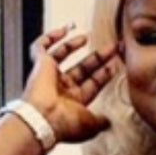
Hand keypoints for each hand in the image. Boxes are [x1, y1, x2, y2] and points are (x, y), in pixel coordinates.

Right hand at [23, 25, 119, 142]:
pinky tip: (64, 30)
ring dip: (74, 45)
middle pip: (82, 68)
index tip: (115, 64)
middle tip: (113, 47)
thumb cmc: (66, 124)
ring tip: (87, 37)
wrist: (43, 119)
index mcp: (74, 101)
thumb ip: (101, 121)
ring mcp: (50, 76)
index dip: (104, 74)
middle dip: (98, 57)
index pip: (92, 83)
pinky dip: (50, 37)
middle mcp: (61, 88)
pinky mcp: (39, 65)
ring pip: (62, 55)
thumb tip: (109, 122)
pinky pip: (41, 47)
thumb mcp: (91, 125)